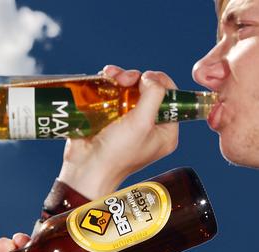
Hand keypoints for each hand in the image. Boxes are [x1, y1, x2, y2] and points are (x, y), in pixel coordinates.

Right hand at [58, 65, 178, 198]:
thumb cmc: (116, 154)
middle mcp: (149, 126)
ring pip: (131, 89)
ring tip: (110, 76)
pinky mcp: (110, 118)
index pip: (172, 98)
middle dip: (137, 79)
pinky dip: (110, 84)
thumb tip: (150, 78)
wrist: (86, 168)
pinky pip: (114, 94)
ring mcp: (129, 122)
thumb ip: (154, 96)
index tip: (146, 77)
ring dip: (122, 78)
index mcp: (165, 132)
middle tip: (124, 79)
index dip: (161, 82)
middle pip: (150, 90)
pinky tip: (104, 77)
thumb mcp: (142, 124)